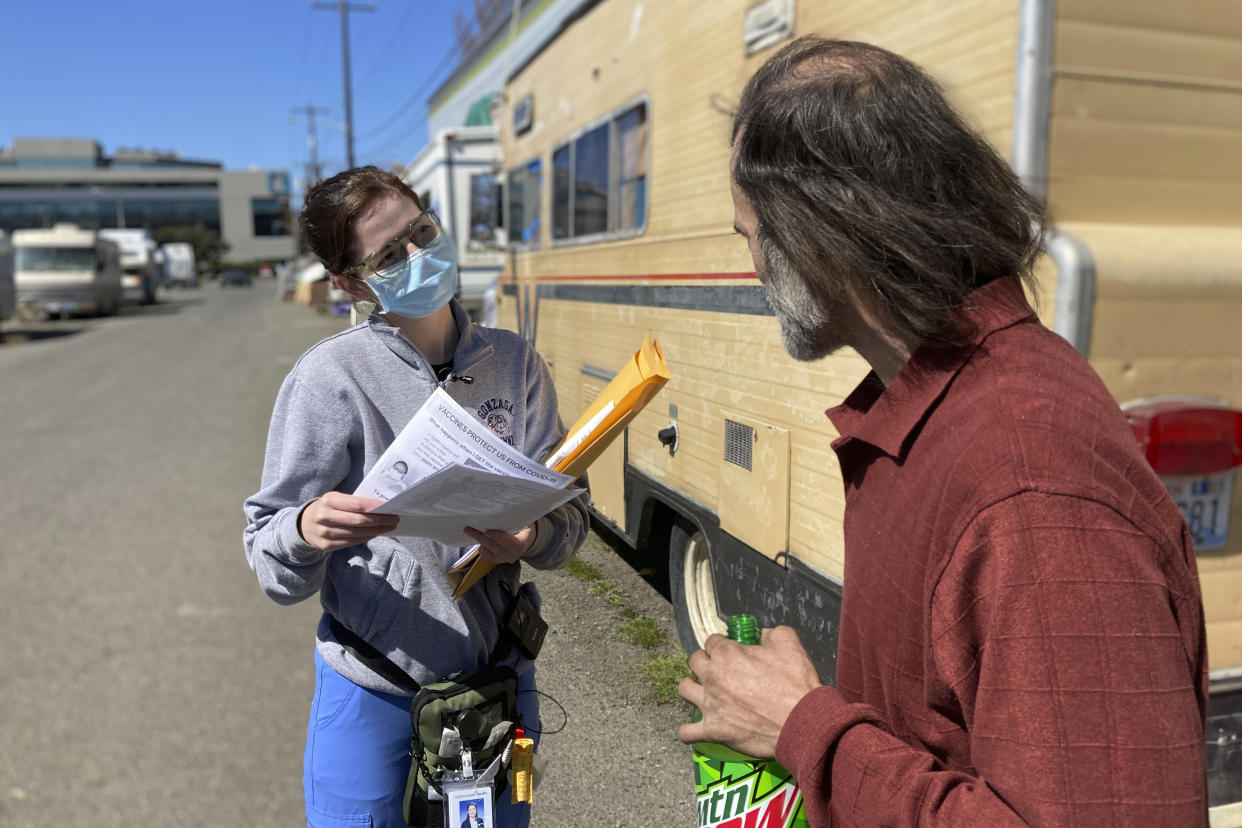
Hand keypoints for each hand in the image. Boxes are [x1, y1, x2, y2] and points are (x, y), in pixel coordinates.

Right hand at [298, 492, 398, 552]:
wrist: (303, 524)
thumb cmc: (326, 508)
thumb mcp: (335, 499)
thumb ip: (353, 502)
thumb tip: (380, 506)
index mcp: (329, 500)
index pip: (357, 504)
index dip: (375, 506)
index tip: (390, 506)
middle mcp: (325, 517)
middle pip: (360, 521)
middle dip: (380, 520)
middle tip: (394, 519)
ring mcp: (325, 533)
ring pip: (358, 533)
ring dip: (376, 530)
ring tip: (388, 526)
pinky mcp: (327, 546)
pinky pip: (352, 542)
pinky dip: (366, 537)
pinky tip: (375, 533)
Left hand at [463, 523, 536, 564]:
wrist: (524, 540)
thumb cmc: (522, 528)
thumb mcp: (522, 523)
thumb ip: (514, 520)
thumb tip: (503, 510)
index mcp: (520, 544)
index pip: (508, 542)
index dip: (497, 537)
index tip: (487, 532)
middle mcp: (512, 555)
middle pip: (494, 545)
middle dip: (481, 537)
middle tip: (469, 529)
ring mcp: (504, 559)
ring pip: (488, 550)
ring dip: (479, 540)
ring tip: (469, 530)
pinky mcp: (497, 561)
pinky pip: (485, 554)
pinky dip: (481, 546)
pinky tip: (479, 539)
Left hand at [677, 625, 823, 757]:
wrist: (801, 723)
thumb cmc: (795, 685)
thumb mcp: (789, 644)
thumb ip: (771, 633)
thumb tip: (763, 634)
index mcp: (728, 654)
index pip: (713, 641)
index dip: (722, 645)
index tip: (730, 650)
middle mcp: (713, 676)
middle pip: (695, 661)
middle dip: (705, 661)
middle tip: (718, 668)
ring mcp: (710, 704)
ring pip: (684, 689)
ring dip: (692, 688)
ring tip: (702, 691)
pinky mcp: (713, 730)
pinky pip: (687, 732)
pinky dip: (689, 731)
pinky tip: (696, 728)